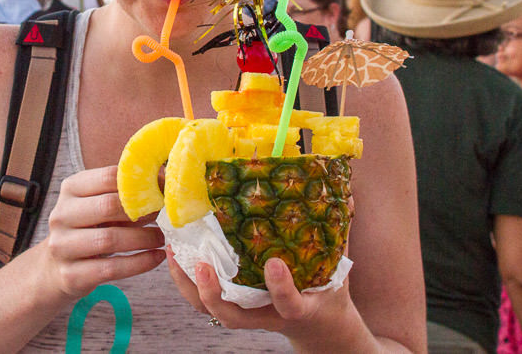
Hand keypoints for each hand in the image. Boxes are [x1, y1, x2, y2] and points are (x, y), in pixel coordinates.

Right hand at [43, 166, 165, 298]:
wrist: (57, 268)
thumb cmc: (89, 229)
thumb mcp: (99, 204)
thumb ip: (125, 193)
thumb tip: (165, 180)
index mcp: (71, 189)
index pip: (108, 177)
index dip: (140, 184)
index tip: (162, 192)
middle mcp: (61, 215)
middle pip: (107, 206)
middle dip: (141, 211)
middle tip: (164, 215)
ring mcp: (62, 246)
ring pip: (109, 239)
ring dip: (143, 239)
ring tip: (161, 238)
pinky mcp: (70, 275)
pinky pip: (112, 268)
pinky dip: (140, 263)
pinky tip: (156, 257)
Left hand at [167, 251, 348, 340]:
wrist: (318, 327)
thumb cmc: (325, 291)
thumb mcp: (338, 267)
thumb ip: (339, 233)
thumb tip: (347, 196)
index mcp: (297, 307)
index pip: (288, 303)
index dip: (280, 288)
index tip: (275, 264)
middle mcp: (266, 315)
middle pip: (232, 316)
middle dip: (213, 294)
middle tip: (203, 264)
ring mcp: (247, 314)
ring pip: (210, 310)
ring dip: (189, 284)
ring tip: (174, 251)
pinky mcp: (234, 306)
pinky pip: (203, 301)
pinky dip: (186, 280)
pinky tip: (176, 253)